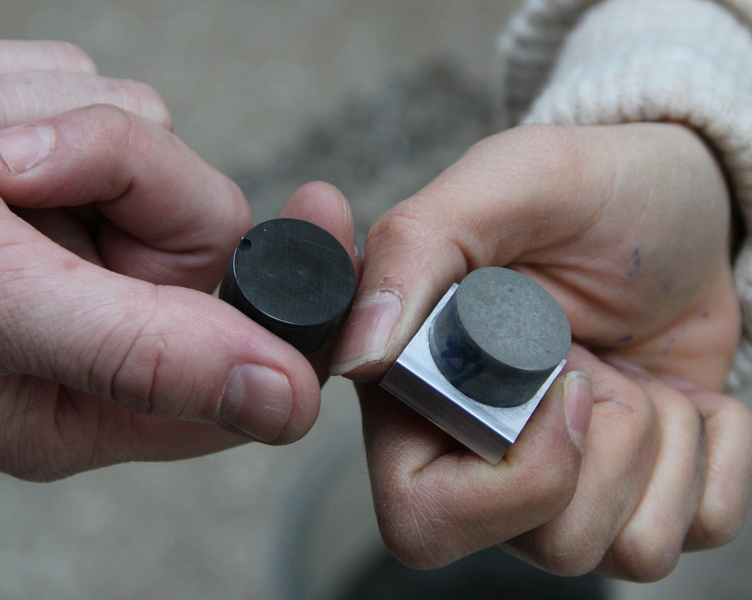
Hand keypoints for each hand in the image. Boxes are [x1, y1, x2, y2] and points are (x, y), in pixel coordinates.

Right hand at [0, 41, 359, 480]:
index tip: (325, 218)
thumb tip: (283, 400)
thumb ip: (145, 358)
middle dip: (132, 174)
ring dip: (69, 130)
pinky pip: (96, 95)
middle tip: (13, 172)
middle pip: (203, 222)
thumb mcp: (4, 318)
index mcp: (107, 392)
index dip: (301, 297)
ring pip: (149, 143)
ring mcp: (82, 232)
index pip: (249, 356)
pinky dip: (31, 91)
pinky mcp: (54, 157)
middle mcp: (108, 312)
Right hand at [332, 123, 751, 580]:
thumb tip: (359, 355)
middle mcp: (486, 454)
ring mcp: (567, 479)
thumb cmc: (588, 190)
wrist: (679, 206)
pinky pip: (696, 528)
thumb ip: (415, 248)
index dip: (510, 481)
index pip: (424, 518)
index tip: (562, 384)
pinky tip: (680, 393)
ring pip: (620, 551)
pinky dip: (717, 452)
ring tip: (632, 365)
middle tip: (600, 363)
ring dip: (662, 441)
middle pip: (544, 547)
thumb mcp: (505, 185)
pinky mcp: (641, 486)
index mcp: (427, 394)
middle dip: (607, 450)